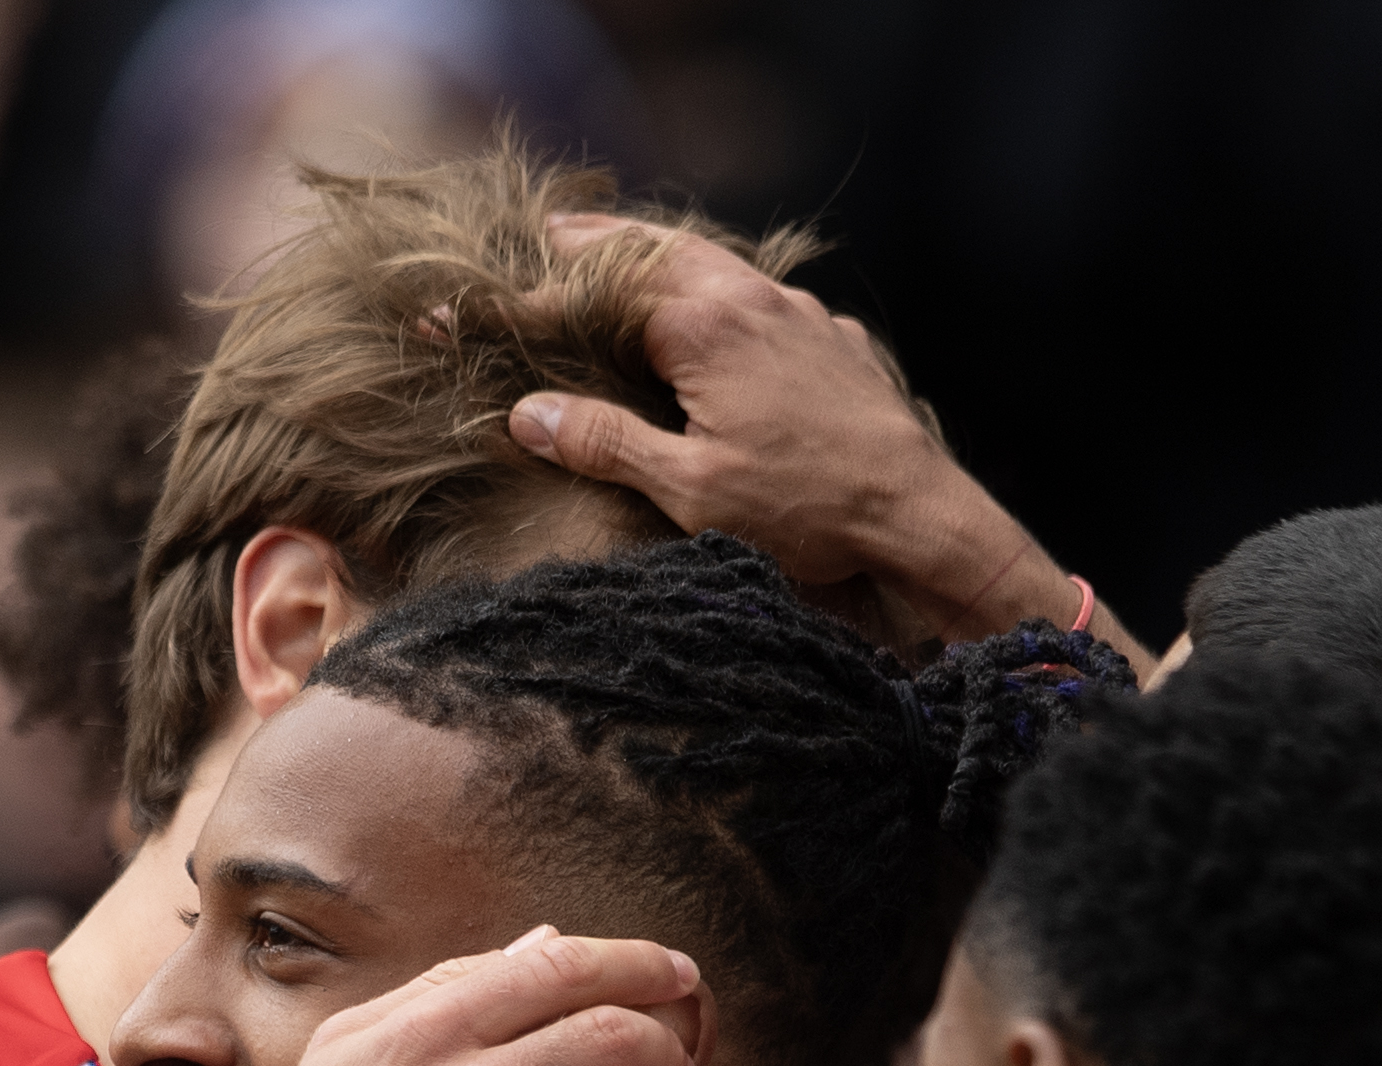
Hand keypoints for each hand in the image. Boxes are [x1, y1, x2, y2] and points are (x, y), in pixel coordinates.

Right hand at [507, 216, 1119, 655]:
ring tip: (628, 261)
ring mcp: (804, 316)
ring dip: (666, 259)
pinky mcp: (838, 343)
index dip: (525, 306)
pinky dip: (726, 294)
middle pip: (660, 249)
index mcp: (706, 324)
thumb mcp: (688, 489)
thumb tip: (530, 413)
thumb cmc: (805, 510)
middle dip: (600, 241)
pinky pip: (768, 300)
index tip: (461, 314)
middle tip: (553, 231)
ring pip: (721, 266)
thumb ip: (607, 442)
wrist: (920, 518)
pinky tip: (723, 318)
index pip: (597, 297)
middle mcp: (755, 300)